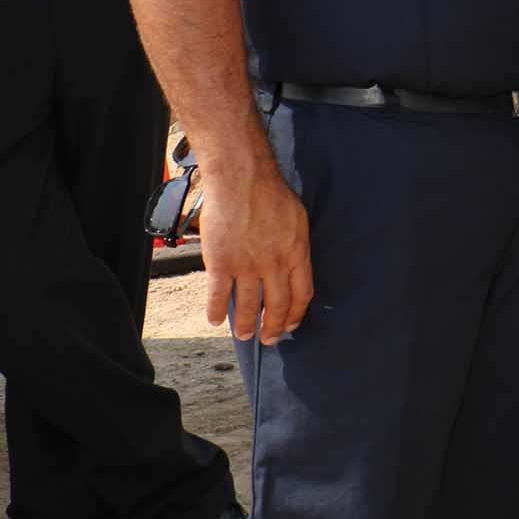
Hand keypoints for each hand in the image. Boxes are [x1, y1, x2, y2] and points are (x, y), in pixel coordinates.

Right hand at [200, 158, 313, 343]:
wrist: (242, 179)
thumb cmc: (271, 194)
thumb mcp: (298, 221)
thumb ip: (296, 247)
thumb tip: (294, 266)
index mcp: (297, 254)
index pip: (302, 294)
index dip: (296, 314)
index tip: (291, 325)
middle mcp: (275, 264)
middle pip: (278, 305)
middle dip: (273, 327)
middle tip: (268, 340)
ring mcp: (247, 265)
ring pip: (249, 306)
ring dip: (246, 325)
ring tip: (244, 335)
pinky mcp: (220, 262)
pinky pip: (218, 295)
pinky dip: (216, 310)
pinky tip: (215, 320)